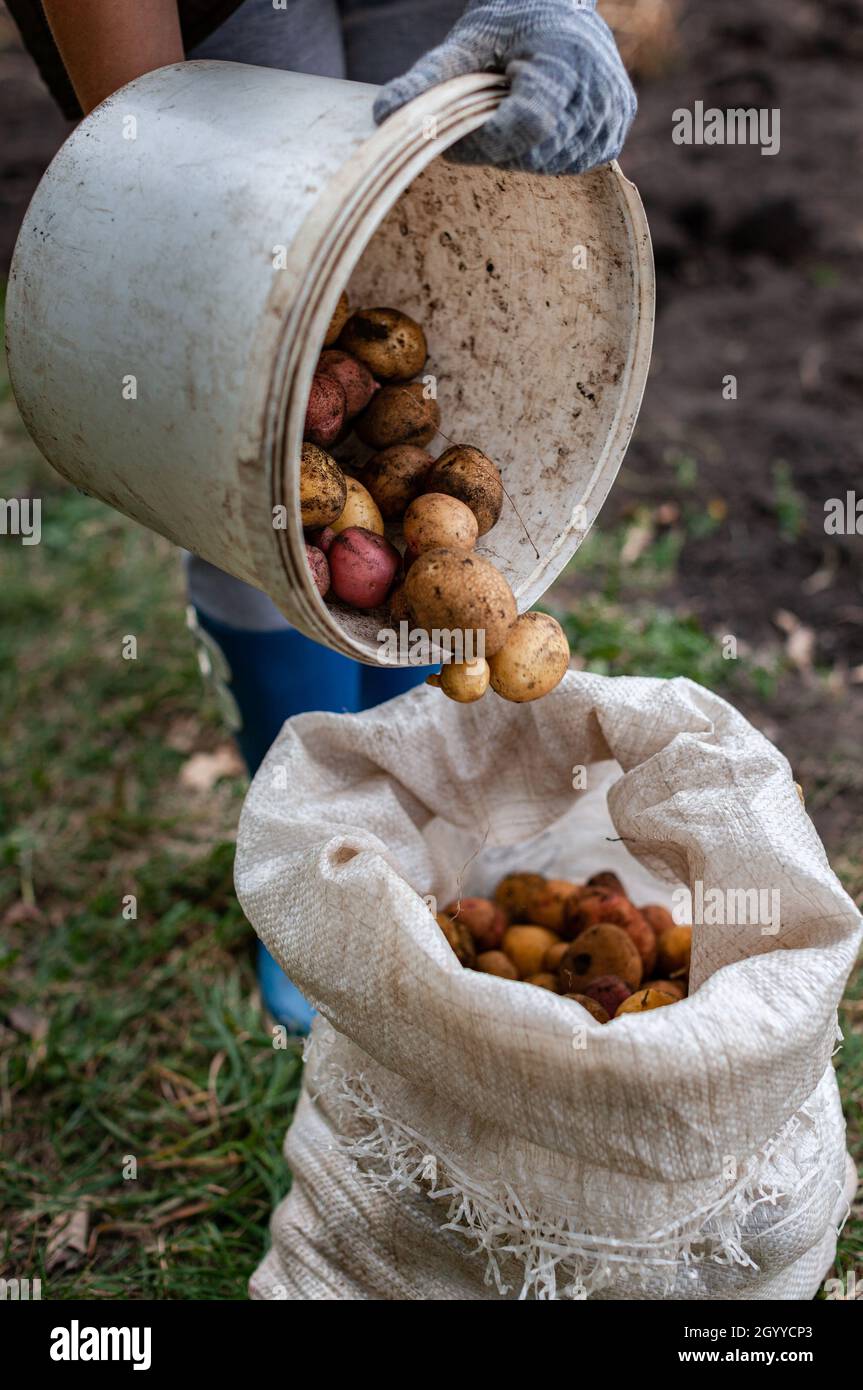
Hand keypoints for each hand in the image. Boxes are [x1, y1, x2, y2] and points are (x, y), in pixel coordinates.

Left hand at [373, 0, 636, 173]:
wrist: (558, 4)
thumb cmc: (506, 23)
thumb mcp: (463, 44)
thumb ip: (426, 82)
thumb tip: (382, 116)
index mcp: (563, 62)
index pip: (524, 128)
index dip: (484, 141)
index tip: (456, 135)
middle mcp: (597, 90)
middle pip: (534, 155)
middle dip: (499, 147)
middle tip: (483, 116)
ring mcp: (611, 113)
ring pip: (552, 166)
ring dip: (522, 153)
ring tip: (512, 111)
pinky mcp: (616, 128)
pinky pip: (573, 165)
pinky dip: (546, 153)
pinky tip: (537, 122)